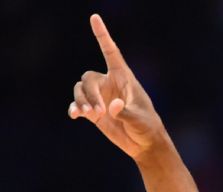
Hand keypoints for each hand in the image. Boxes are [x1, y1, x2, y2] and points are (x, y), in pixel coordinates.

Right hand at [68, 14, 163, 159]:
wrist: (144, 144)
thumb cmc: (147, 127)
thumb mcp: (139, 119)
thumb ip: (125, 112)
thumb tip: (112, 106)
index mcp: (124, 77)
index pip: (111, 52)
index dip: (102, 35)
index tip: (94, 17)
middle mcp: (109, 84)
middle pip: (88, 78)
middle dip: (90, 93)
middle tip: (98, 111)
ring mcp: (100, 98)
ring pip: (80, 90)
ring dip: (81, 101)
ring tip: (89, 115)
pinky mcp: (94, 113)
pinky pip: (78, 105)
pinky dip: (75, 109)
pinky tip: (75, 115)